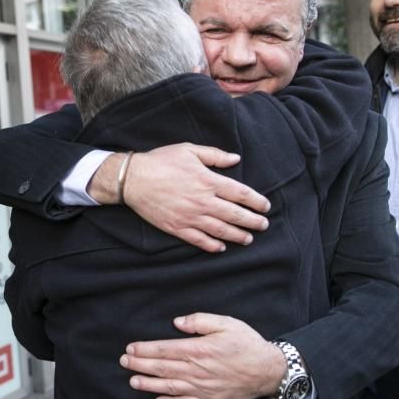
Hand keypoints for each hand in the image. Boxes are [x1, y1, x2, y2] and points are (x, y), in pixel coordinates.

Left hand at [119, 313, 284, 398]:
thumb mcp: (226, 323)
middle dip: (140, 365)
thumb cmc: (247, 344)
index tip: (130, 349)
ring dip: (149, 384)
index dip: (144, 350)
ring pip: (169, 386)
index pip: (164, 349)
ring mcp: (202, 387)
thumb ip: (200, 320)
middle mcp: (197, 370)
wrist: (269, 370)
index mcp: (199, 349)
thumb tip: (177, 322)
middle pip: (162, 368)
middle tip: (123, 362)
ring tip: (132, 381)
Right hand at [124, 144, 270, 252]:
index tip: (265, 206)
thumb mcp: (189, 150)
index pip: (241, 194)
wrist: (133, 179)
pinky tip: (221, 248)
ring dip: (238, 236)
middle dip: (253, 222)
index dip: (257, 202)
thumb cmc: (161, 161)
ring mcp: (190, 217)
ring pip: (221, 230)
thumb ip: (215, 155)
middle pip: (236, 215)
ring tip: (248, 239)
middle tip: (263, 225)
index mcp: (209, 181)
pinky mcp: (177, 227)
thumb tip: (236, 158)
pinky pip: (199, 240)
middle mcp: (203, 201)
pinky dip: (212, 245)